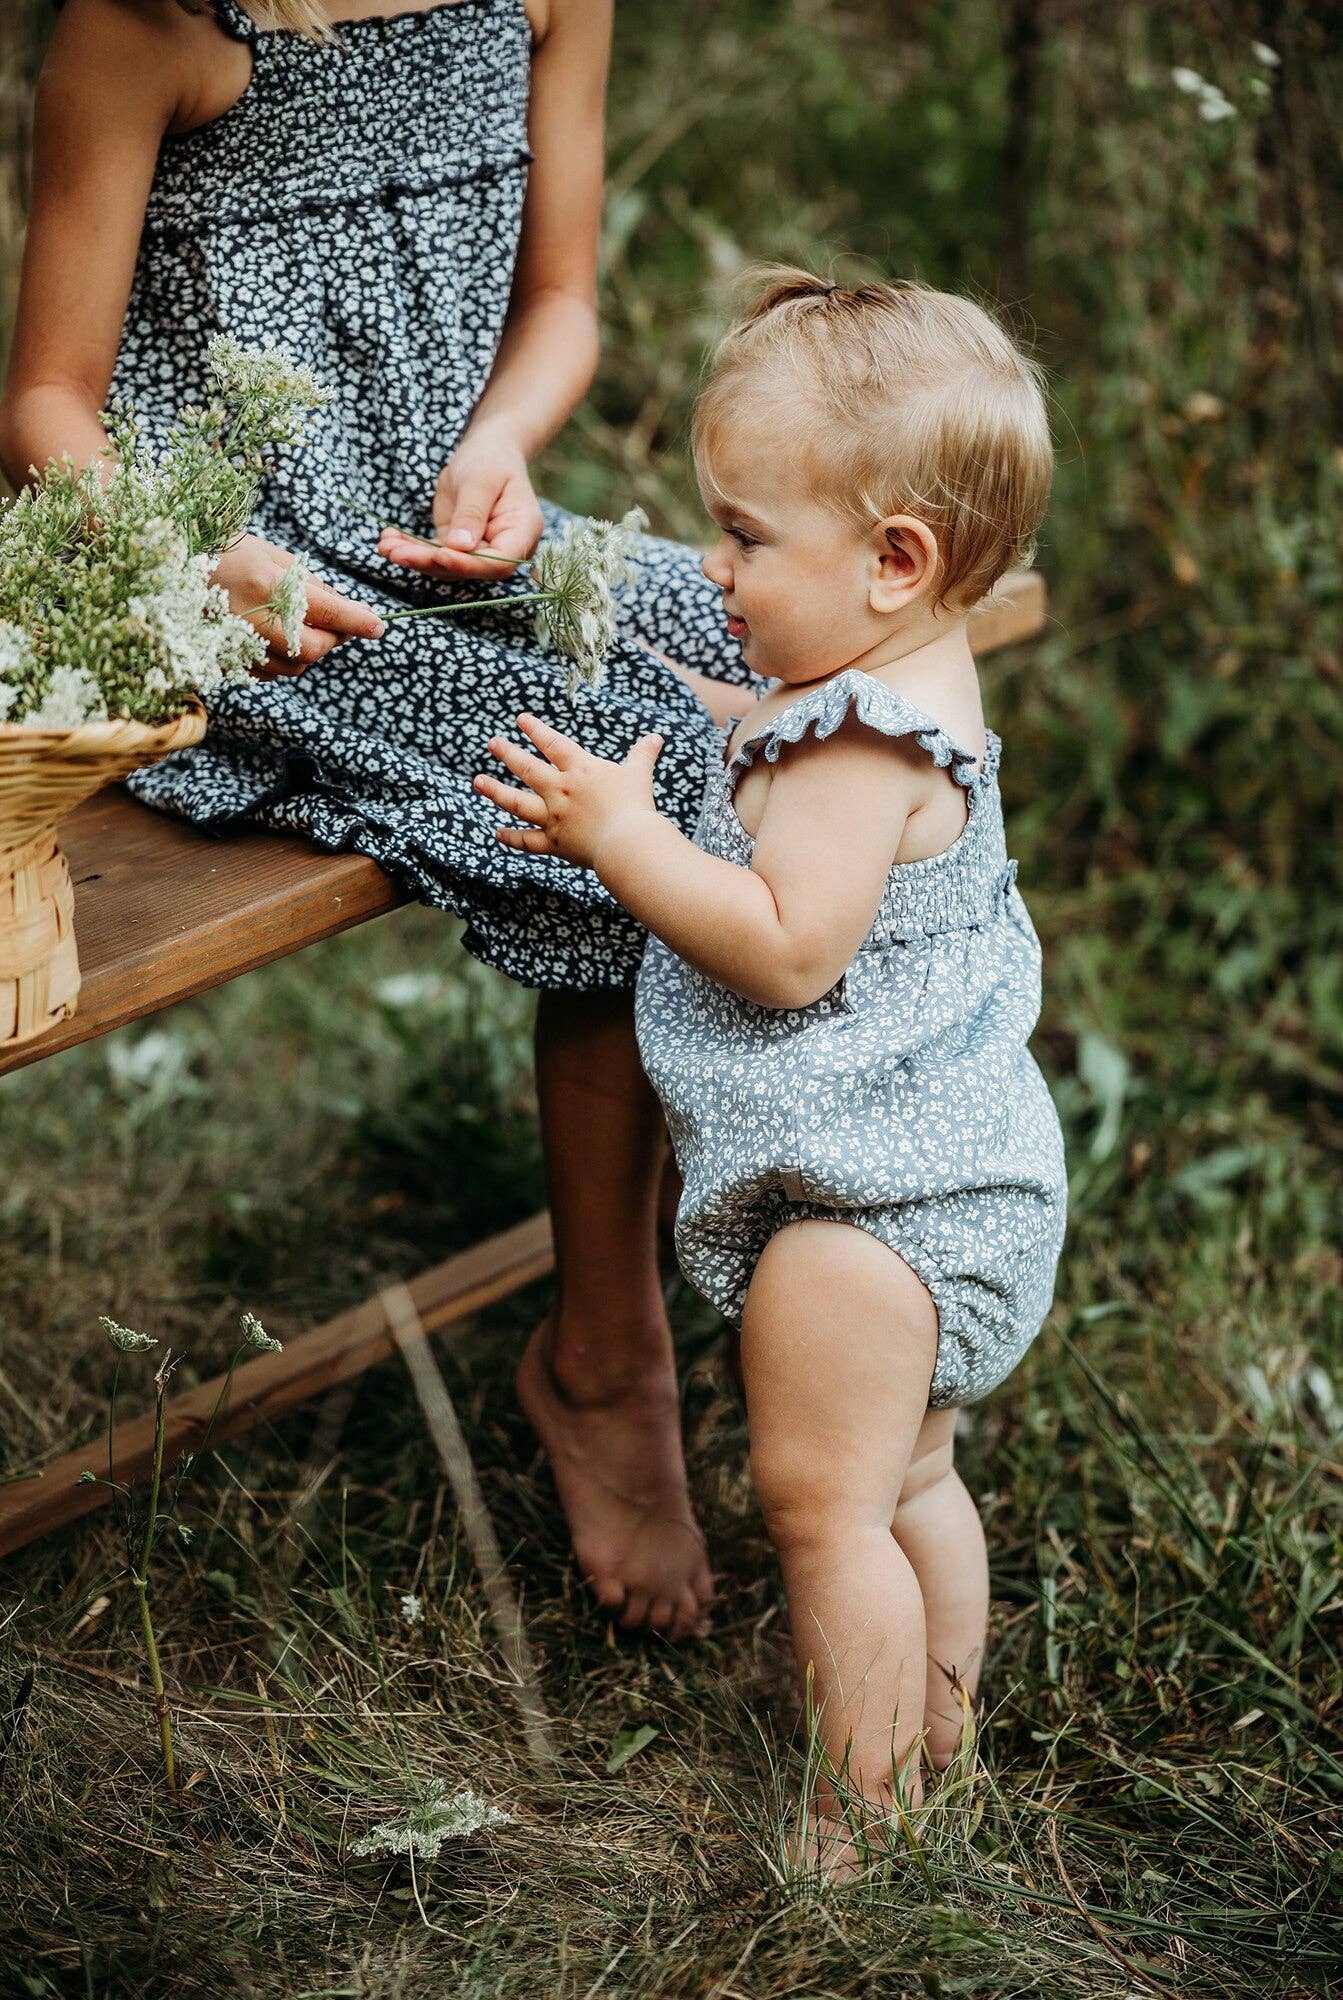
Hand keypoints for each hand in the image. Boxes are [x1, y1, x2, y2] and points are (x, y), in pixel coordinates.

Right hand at [213, 534, 384, 677]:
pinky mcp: (227, 661)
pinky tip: (274, 636)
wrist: (171, 569)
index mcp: (265, 584)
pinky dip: (284, 658)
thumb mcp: (271, 556)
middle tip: (337, 623)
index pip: (326, 610)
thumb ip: (312, 585)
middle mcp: (251, 618)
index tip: (378, 626)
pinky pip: (272, 673)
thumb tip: (352, 611)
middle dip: (333, 639)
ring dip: (309, 649)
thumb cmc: (226, 554)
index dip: (357, 621)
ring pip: (295, 665)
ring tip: (299, 623)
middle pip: (314, 648)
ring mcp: (236, 643)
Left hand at [378, 430, 544, 580]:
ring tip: (386, 545)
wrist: (487, 451)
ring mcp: (479, 551)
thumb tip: (459, 547)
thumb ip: (472, 513)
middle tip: (398, 553)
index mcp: (522, 533)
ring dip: (414, 558)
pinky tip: (387, 540)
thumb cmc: (491, 460)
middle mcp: (503, 549)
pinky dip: (410, 548)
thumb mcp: (481, 480)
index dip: (469, 564)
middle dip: (430, 562)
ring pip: (446, 565)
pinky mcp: (456, 547)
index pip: (498, 562)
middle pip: (467, 568)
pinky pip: (433, 554)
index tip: (440, 555)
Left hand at [474, 713, 663, 870]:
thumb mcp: (639, 774)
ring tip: (478, 781)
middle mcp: (560, 790)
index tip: (520, 720)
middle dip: (507, 753)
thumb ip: (643, 755)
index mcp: (580, 770)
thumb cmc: (635, 806)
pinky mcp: (554, 843)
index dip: (535, 730)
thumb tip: (656, 737)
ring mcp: (553, 817)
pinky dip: (512, 838)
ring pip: (517, 802)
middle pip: (527, 769)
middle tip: (492, 743)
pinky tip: (498, 833)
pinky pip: (527, 841)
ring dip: (496, 791)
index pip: (552, 744)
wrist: (628, 842)